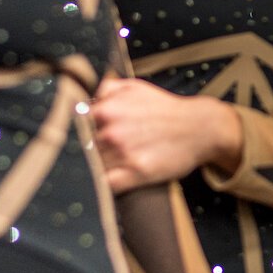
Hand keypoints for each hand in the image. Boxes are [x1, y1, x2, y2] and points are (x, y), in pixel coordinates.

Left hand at [89, 79, 242, 192]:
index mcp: (105, 109)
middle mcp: (111, 131)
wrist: (199, 127)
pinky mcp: (136, 174)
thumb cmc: (164, 109)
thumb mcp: (134, 87)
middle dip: (85, 151)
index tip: (76, 138)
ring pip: (91, 167)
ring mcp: (122, 154)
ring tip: (106, 165)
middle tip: (93, 153)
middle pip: (81, 148)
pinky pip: (105, 185)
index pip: (72, 126)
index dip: (74, 133)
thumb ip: (104, 89)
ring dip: (94, 168)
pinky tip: (107, 181)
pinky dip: (103, 185)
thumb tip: (79, 98)